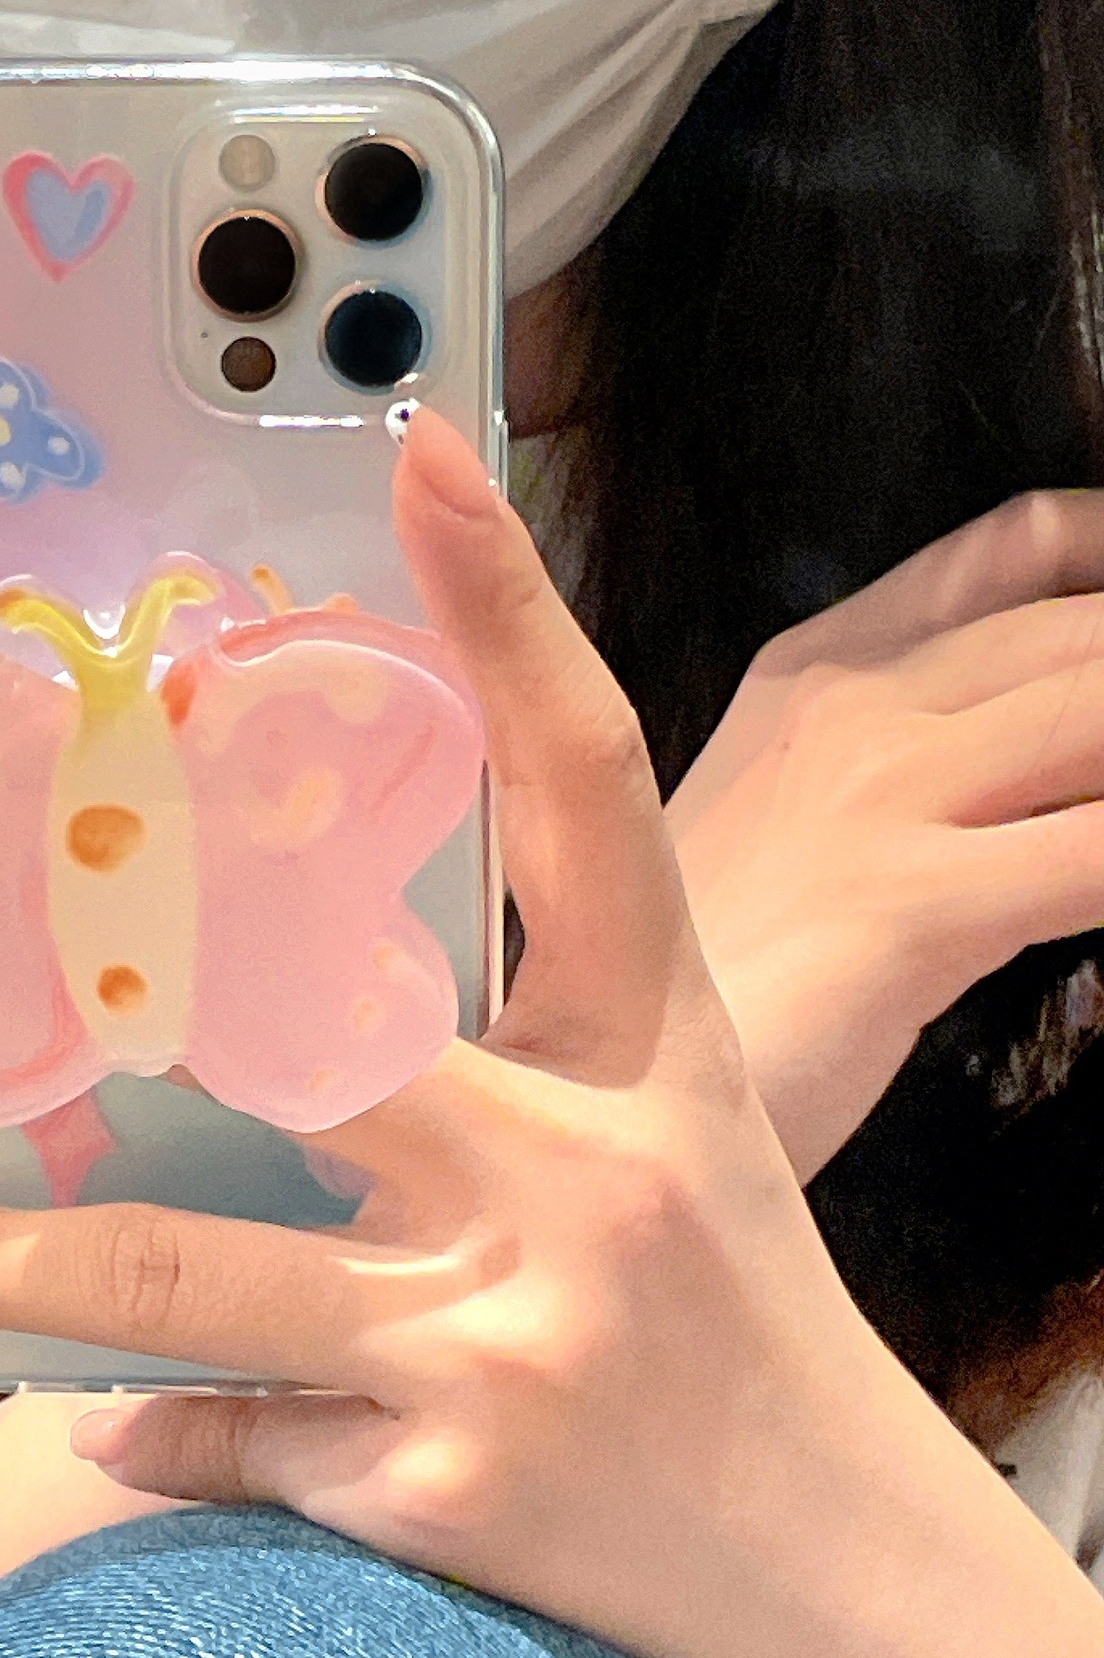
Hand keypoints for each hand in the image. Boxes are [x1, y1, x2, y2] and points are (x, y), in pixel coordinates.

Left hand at [0, 406, 889, 1657]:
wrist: (847, 1575)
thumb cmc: (740, 1321)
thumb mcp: (666, 1140)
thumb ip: (506, 1060)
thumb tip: (282, 1020)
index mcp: (652, 1047)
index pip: (593, 793)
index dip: (516, 614)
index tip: (424, 457)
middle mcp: (582, 1171)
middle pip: (296, 1022)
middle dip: (83, 967)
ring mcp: (507, 1338)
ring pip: (185, 1269)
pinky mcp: (444, 1495)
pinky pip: (232, 1438)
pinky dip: (150, 1433)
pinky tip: (93, 1424)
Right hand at [668, 492, 1103, 1178]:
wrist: (602, 1107)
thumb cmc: (707, 989)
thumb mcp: (774, 832)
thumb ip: (888, 763)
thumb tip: (1034, 760)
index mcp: (807, 678)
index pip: (1011, 550)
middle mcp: (842, 712)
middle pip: (1081, 630)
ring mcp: (868, 798)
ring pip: (1098, 709)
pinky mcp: (905, 905)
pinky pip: (1097, 851)